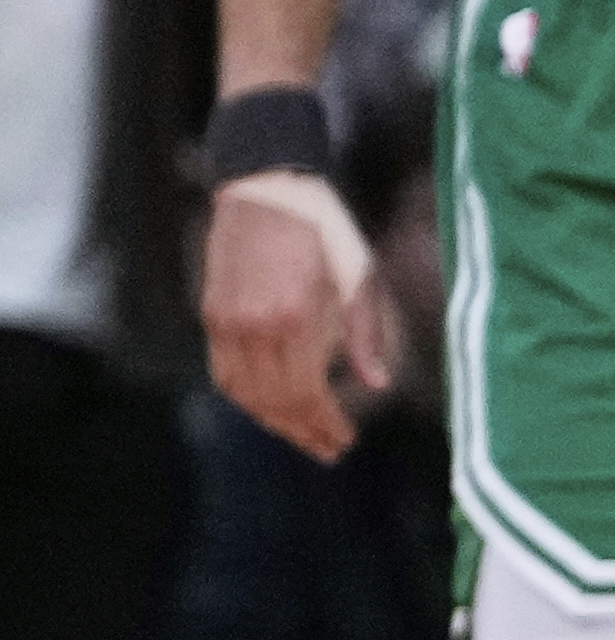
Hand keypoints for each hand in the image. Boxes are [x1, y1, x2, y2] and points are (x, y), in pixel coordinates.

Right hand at [203, 186, 389, 462]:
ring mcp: (227, 323)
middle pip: (275, 401)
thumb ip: (365, 334)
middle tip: (328, 449)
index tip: (344, 441)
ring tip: (303, 435)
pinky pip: (225, 374)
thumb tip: (378, 384)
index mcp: (297, 316)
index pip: (308, 392)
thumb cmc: (324, 227)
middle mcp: (256, 326)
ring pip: (246, 394)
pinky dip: (246, 398)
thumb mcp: (359, 274)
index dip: (325, 423)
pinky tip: (267, 407)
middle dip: (303, 431)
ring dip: (274, 421)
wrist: (268, 189)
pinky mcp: (212, 316)